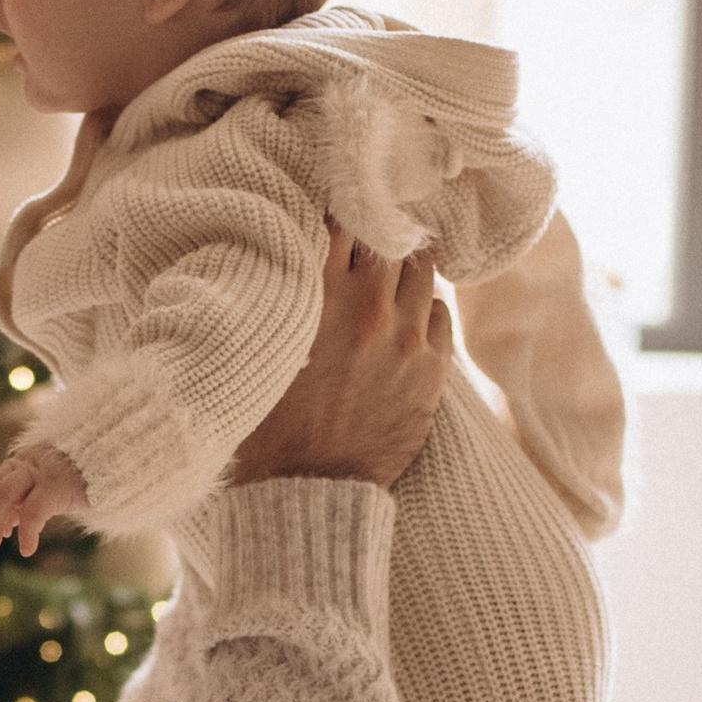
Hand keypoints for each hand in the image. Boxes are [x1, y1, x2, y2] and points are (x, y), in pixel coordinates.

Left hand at [0, 440, 90, 559]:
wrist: (111, 463)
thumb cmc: (78, 478)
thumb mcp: (44, 489)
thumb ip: (23, 502)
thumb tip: (3, 526)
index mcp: (19, 463)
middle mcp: (26, 464)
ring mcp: (41, 473)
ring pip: (4, 495)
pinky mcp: (58, 486)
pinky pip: (33, 512)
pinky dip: (26, 533)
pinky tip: (27, 550)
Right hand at [230, 234, 450, 489]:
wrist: (307, 491)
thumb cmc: (268, 425)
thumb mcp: (260, 349)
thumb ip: (277, 296)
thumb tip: (281, 252)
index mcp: (319, 297)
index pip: (340, 221)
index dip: (338, 210)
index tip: (335, 211)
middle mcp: (368, 309)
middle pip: (387, 236)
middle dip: (377, 231)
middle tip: (369, 233)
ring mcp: (406, 339)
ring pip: (421, 270)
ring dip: (404, 266)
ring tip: (391, 272)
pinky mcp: (432, 370)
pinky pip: (441, 312)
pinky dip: (424, 306)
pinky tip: (407, 316)